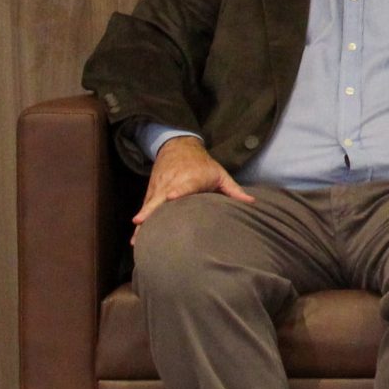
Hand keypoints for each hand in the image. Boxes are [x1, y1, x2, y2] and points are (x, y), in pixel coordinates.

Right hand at [132, 136, 253, 241]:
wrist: (178, 147)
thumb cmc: (203, 164)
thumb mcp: (220, 173)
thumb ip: (234, 190)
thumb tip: (252, 203)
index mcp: (191, 178)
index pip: (184, 185)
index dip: (178, 190)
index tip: (171, 196)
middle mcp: (172, 183)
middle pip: (160, 197)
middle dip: (151, 210)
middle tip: (141, 223)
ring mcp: (159, 189)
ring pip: (149, 206)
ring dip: (143, 222)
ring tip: (136, 241)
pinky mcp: (151, 193)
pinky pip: (145, 208)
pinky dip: (141, 222)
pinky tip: (136, 239)